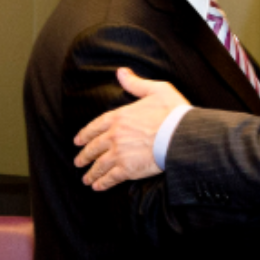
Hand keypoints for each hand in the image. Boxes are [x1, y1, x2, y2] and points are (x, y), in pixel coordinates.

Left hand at [73, 67, 189, 189]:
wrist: (181, 135)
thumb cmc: (172, 112)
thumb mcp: (156, 89)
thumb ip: (136, 83)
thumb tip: (121, 72)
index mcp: (119, 116)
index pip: (96, 126)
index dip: (85, 134)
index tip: (78, 141)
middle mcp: (114, 135)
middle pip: (94, 148)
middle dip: (84, 156)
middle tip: (78, 162)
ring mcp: (119, 153)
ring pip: (99, 165)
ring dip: (91, 173)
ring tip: (86, 179)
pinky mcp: (127, 169)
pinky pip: (110, 178)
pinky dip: (102, 183)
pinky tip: (97, 187)